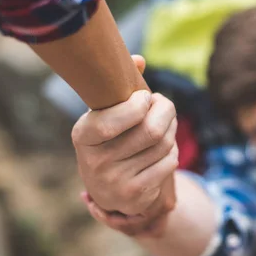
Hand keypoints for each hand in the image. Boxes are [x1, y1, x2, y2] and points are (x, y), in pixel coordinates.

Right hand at [73, 56, 178, 236]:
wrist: (110, 188)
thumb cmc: (111, 139)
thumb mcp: (106, 114)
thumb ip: (119, 86)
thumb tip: (139, 60)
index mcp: (83, 135)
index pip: (115, 118)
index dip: (139, 104)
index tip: (145, 97)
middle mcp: (95, 161)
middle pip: (151, 130)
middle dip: (166, 111)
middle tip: (164, 105)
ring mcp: (115, 181)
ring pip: (163, 144)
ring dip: (171, 130)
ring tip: (165, 124)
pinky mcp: (135, 195)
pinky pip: (170, 162)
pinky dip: (172, 151)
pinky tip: (164, 148)